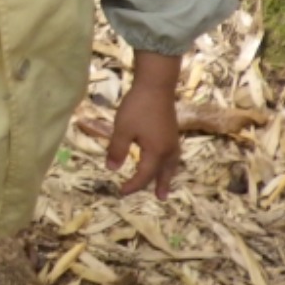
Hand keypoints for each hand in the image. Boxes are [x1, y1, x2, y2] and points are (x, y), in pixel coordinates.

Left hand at [108, 60, 181, 198]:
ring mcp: (172, 140)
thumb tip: (111, 169)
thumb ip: (117, 150)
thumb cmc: (137, 107)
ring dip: (168, 176)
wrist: (156, 85)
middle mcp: (168, 149)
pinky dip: (169, 163)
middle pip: (163, 172)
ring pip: (171, 164)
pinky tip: (166, 160)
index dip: (133, 185)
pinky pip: (173, 155)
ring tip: (166, 184)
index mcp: (156, 152)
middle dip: (159, 185)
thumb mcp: (122, 129)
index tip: (121, 192)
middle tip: (160, 198)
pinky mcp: (172, 131)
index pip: (144, 175)